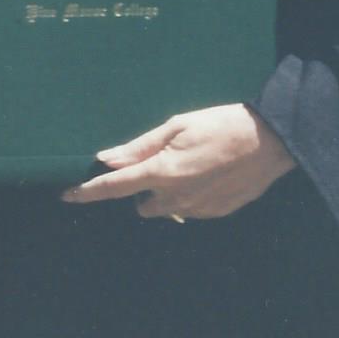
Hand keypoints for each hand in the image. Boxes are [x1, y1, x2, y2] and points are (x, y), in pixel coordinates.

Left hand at [61, 103, 295, 220]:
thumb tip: (106, 159)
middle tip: (162, 161)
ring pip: (165, 208)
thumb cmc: (221, 124)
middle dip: (142, 188)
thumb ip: (139, 147)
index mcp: (161, 171)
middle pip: (140, 203)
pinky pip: (190, 209)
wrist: (271, 141)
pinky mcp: (216, 213)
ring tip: (190, 165)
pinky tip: (208, 174)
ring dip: (166, 193)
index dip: (88, 192)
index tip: (67, 195)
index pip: (114, 187)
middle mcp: (175, 197)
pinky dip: (190, 196)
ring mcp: (197, 208)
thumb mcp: (176, 126)